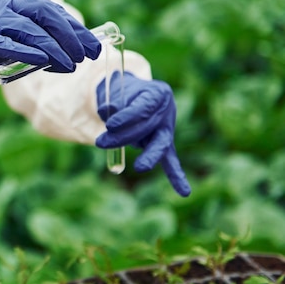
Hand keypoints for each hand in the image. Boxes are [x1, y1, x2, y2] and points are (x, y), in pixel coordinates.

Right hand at [0, 0, 100, 81]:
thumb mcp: (12, 36)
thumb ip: (36, 38)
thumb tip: (73, 52)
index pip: (51, 9)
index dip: (75, 29)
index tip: (94, 47)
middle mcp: (2, 0)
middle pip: (44, 13)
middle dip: (70, 35)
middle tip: (86, 56)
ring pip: (28, 29)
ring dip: (53, 48)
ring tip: (70, 65)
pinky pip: (6, 43)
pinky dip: (27, 52)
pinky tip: (44, 61)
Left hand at [95, 72, 190, 196]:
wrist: (133, 95)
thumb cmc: (123, 92)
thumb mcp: (116, 91)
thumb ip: (113, 102)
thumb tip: (106, 111)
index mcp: (157, 93)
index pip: (143, 107)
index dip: (127, 117)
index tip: (110, 124)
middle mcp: (166, 110)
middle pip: (148, 127)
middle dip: (123, 137)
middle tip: (101, 142)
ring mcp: (167, 128)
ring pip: (160, 144)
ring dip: (148, 157)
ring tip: (140, 167)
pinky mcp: (164, 143)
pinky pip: (170, 160)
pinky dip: (176, 175)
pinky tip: (184, 192)